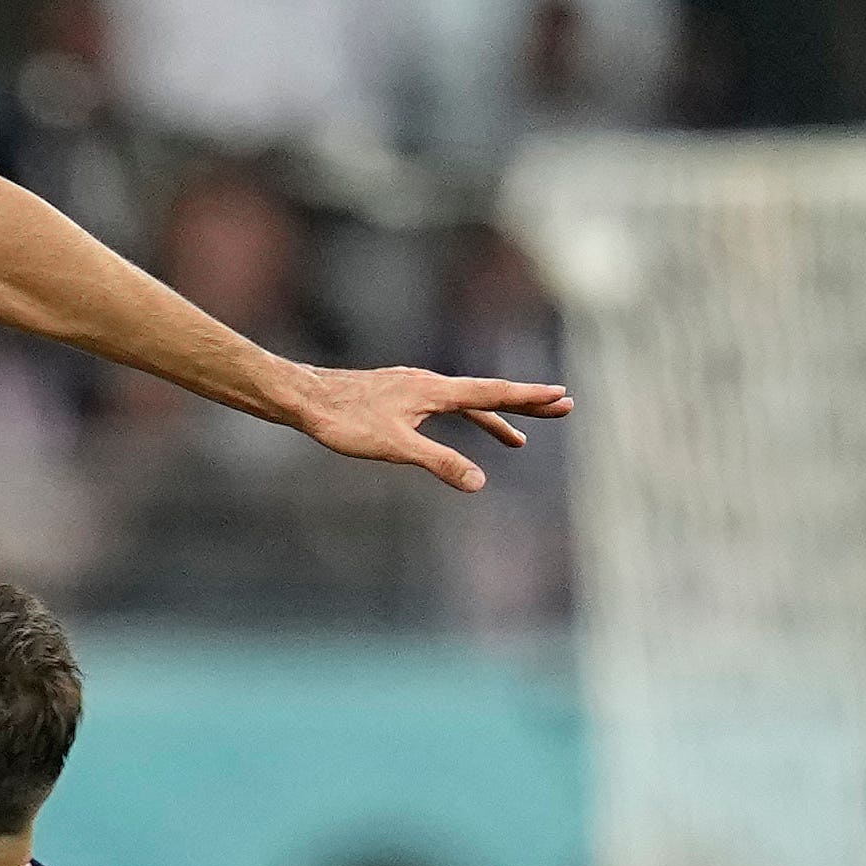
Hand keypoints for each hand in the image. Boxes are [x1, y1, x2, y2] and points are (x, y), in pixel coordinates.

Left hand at [270, 361, 569, 490]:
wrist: (303, 398)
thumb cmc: (344, 420)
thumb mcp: (395, 447)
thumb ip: (439, 462)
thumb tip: (480, 482)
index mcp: (435, 391)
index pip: (492, 394)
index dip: (528, 398)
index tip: (561, 397)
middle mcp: (429, 383)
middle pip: (486, 394)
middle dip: (524, 404)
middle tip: (562, 407)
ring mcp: (412, 387)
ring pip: (463, 402)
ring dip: (492, 419)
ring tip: (516, 441)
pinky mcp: (396, 394)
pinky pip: (440, 405)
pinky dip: (458, 417)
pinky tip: (455, 427)